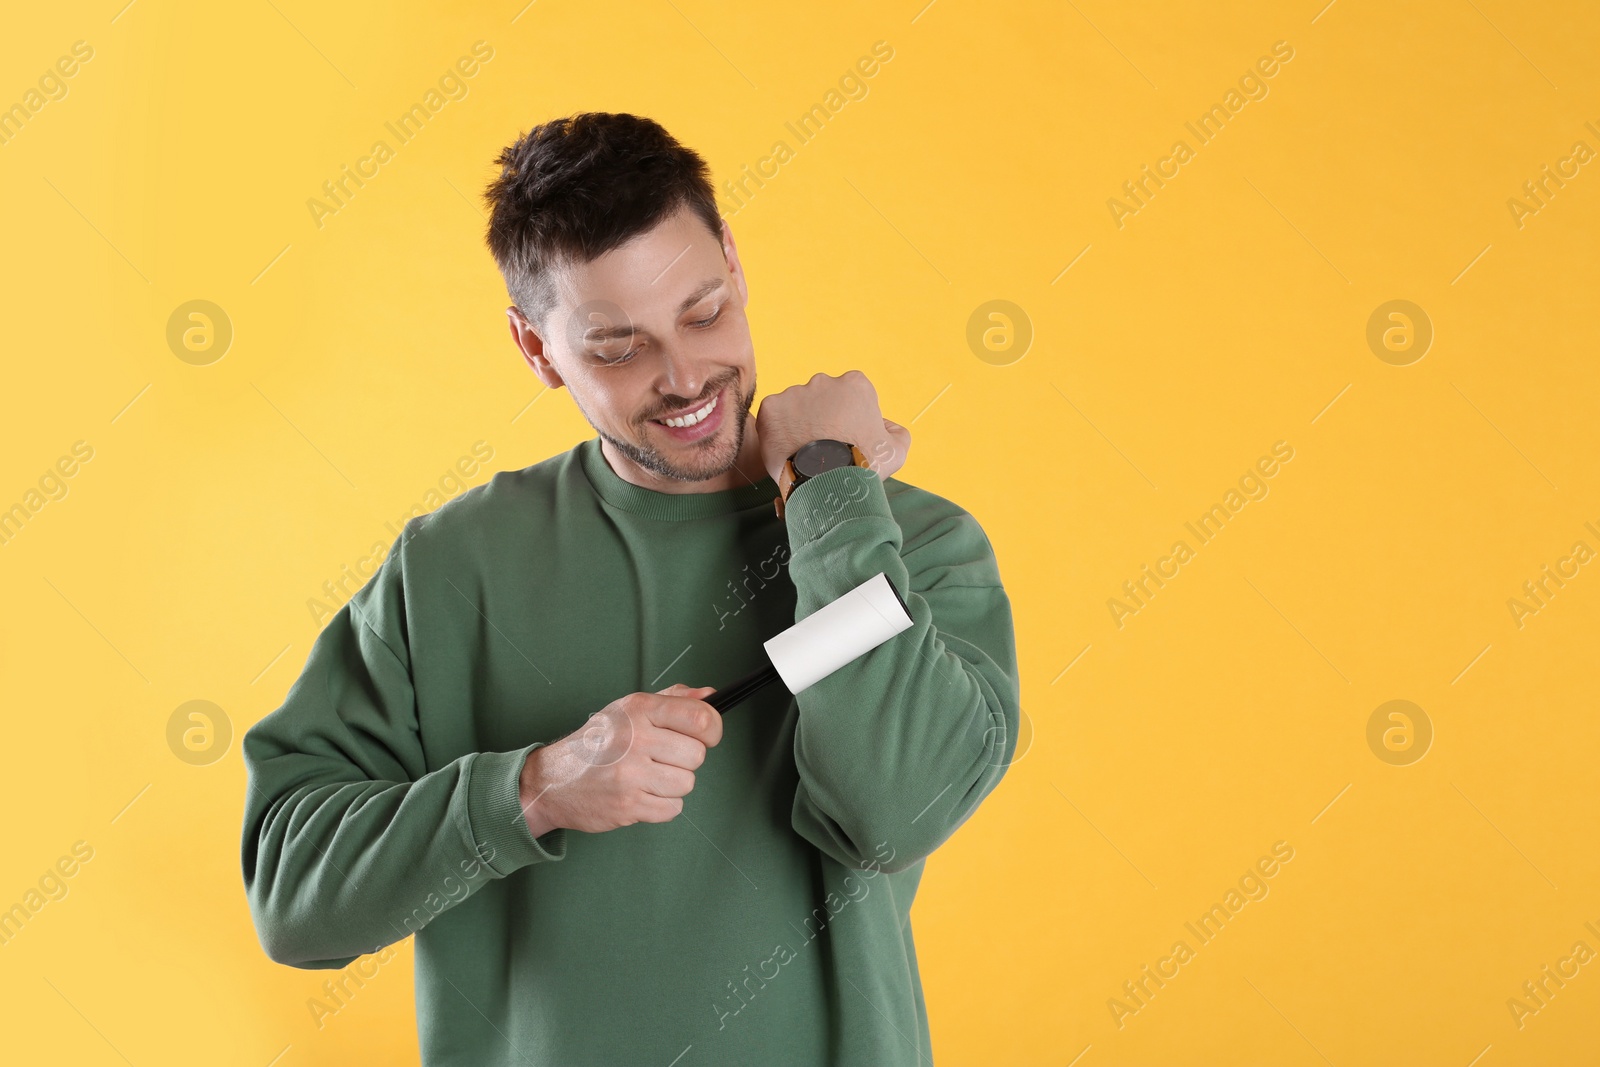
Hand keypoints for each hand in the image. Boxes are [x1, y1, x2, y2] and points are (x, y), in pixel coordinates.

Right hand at [518, 683, 721, 836]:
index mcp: (639, 710)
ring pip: (687, 784)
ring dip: (673, 784)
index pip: (701, 718)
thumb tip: (710, 696)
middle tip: (662, 758)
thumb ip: (673, 700)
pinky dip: (661, 805)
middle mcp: (635, 739)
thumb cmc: (595, 743)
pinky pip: (672, 808)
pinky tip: (641, 793)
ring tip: (648, 776)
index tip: (707, 734)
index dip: (712, 729)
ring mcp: (631, 774)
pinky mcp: (628, 805)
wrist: (552, 780)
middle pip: (697, 755)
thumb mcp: (629, 709)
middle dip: (685, 760)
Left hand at [755, 371, 910, 485]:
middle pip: (822, 398)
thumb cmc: (864, 467)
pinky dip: (778, 433)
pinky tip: (789, 452)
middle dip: (822, 418)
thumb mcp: (896, 450)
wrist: (827, 483)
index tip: (846, 438)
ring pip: (796, 408)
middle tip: (823, 447)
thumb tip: (886, 426)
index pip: (851, 395)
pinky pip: (773, 419)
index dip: (849, 418)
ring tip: (805, 453)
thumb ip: (896, 432)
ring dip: (799, 425)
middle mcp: (824, 381)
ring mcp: (795, 393)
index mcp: (855, 384)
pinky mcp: (771, 408)